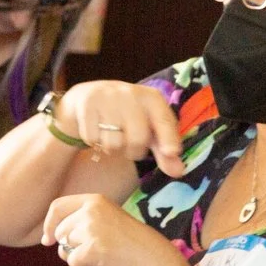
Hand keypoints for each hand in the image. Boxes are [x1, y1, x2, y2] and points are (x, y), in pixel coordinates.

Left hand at [41, 193, 187, 265]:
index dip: (49, 224)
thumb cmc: (132, 246)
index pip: (58, 207)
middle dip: (70, 247)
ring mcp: (91, 228)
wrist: (154, 261)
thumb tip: (52, 238)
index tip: (48, 240)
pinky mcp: (91, 248)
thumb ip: (84, 223)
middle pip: (60, 231)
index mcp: (95, 200)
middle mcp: (91, 210)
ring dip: (79, 258)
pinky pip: (73, 262)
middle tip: (94, 253)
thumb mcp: (107, 222)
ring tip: (102, 258)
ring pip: (65, 248)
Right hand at [57, 80, 185, 176]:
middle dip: (133, 151)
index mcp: (152, 98)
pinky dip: (94, 142)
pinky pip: (93, 139)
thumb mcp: (148, 130)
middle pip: (138, 139)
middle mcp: (131, 93)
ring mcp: (107, 96)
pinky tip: (96, 131)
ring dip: (112, 148)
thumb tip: (179, 172)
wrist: (89, 97)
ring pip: (113, 143)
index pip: (164, 120)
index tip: (172, 152)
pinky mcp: (87, 103)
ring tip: (111, 136)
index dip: (169, 138)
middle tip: (128, 146)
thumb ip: (163, 152)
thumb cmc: (125, 116)